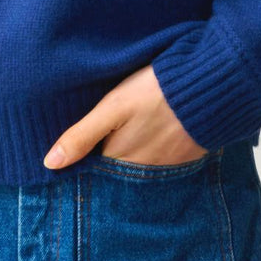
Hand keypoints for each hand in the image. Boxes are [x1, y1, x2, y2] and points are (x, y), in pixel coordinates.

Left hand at [42, 64, 207, 168]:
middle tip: (102, 147)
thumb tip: (50, 164)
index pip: (95, 173)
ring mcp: (167, 165)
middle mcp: (143, 170)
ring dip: (132, 159)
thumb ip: (82, 135)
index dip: (84, 165)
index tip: (74, 161)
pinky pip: (163, 163)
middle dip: (108, 167)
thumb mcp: (113, 107)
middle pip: (117, 174)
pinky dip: (154, 154)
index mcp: (121, 159)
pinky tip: (152, 137)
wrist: (210, 86)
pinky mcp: (186, 156)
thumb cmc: (156, 91)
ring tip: (127, 141)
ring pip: (139, 169)